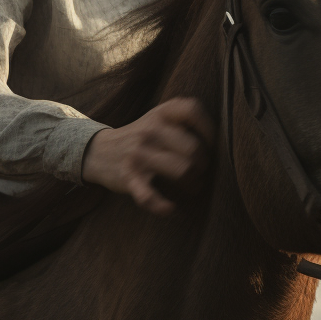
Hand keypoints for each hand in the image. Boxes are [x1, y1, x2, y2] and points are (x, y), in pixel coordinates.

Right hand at [82, 97, 213, 215]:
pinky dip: (162, 206)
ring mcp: (138, 154)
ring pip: (182, 170)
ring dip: (194, 184)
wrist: (98, 151)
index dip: (209, 129)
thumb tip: (222, 141)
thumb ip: (184, 120)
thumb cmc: (141, 136)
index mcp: (161, 114)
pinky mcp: (128, 177)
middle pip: (194, 149)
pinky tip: (170, 209)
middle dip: (204, 165)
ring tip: (194, 187)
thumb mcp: (158, 118)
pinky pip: (149, 196)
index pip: (193, 110)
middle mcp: (150, 130)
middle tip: (201, 172)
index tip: (212, 145)